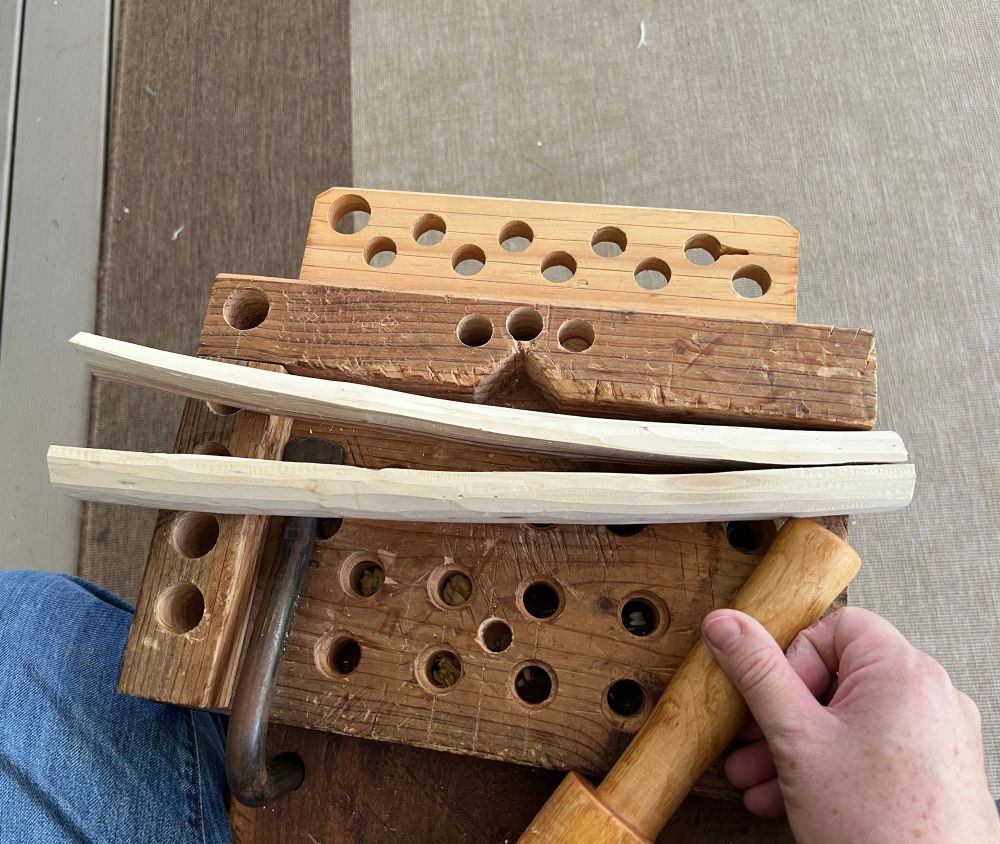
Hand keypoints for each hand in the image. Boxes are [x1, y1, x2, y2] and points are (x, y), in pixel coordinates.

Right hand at [702, 606, 998, 842]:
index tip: (768, 695)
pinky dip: (831, 765)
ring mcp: (937, 737)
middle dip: (782, 713)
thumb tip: (726, 624)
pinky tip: (790, 797)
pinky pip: (873, 750)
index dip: (792, 658)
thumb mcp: (796, 739)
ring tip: (759, 780)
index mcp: (903, 672)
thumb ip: (757, 674)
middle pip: (837, 678)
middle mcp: (930, 696)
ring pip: (850, 720)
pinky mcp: (936, 773)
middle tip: (750, 740)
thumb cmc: (878, 828)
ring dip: (796, 745)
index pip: (835, 627)